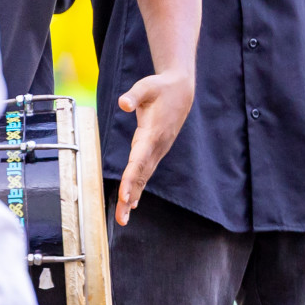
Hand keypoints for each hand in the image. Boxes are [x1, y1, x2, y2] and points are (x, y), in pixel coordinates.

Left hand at [114, 71, 194, 225]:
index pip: (140, 160)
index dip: (132, 179)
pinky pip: (146, 172)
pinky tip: (132, 202)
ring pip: (144, 176)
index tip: (124, 196)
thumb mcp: (147, 86)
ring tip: (123, 217)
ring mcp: (158, 150)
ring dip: (134, 197)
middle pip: (142, 175)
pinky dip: (139, 187)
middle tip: (122, 218)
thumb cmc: (161, 88)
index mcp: (153, 133)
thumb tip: (123, 103)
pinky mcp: (156, 150)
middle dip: (131, 196)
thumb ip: (134, 95)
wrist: (182, 91)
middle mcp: (157, 146)